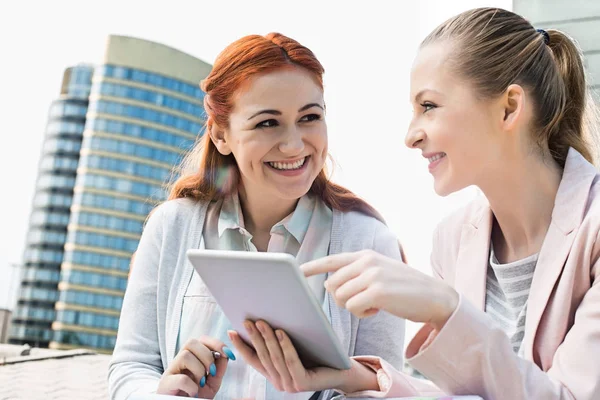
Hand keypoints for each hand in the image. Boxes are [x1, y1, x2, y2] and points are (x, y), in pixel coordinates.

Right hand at [157, 336, 235, 397]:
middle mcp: (180, 360)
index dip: (217, 343)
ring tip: (201, 383)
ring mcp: (171, 371)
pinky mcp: (165, 384)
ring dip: (199, 370)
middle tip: (212, 371)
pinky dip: (192, 386)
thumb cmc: (197, 395)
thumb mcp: (212, 382)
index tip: (229, 354)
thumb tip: (226, 355)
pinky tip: (194, 392)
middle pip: (191, 342)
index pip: (202, 340)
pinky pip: (181, 378)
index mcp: (192, 357)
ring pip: (185, 356)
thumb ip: (219, 368)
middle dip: (207, 356)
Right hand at [228, 320, 377, 393]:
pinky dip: (285, 346)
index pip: (254, 360)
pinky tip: (281, 332)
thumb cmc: (319, 356)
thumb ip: (279, 343)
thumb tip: (263, 322)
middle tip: (247, 321)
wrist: (343, 371)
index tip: (231, 331)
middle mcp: (280, 382)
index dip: (242, 346)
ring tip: (262, 322)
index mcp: (274, 375)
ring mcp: (291, 385)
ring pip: (275, 358)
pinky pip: (292, 362)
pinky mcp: (303, 383)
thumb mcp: (294, 348)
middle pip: (263, 356)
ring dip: (267, 339)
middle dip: (254, 337)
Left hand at [302, 250, 458, 329]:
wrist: (435, 296)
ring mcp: (372, 274)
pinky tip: (378, 310)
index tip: (296, 271)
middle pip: (332, 285)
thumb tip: (329, 286)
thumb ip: (357, 273)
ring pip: (341, 297)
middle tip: (363, 302)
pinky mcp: (378, 291)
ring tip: (374, 305)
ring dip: (354, 307)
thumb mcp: (380, 272)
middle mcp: (366, 261)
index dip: (312, 267)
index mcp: (365, 256)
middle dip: (342, 299)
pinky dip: (363, 314)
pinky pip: (354, 307)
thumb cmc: (404, 289)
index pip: (331, 260)